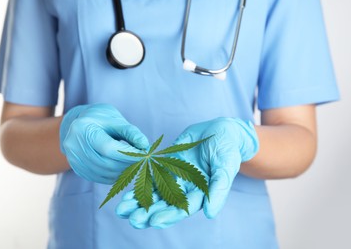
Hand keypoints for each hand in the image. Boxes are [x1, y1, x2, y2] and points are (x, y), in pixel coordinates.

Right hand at [60, 103, 148, 183]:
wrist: (78, 123)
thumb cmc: (100, 119)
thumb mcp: (115, 119)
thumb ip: (130, 132)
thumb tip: (145, 145)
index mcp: (83, 128)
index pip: (108, 147)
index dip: (127, 154)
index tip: (144, 155)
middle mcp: (73, 145)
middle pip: (105, 162)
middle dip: (127, 163)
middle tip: (142, 161)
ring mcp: (73, 158)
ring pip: (103, 172)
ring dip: (122, 171)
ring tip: (134, 163)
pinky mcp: (77, 168)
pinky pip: (99, 177)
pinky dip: (113, 175)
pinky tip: (122, 168)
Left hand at [116, 117, 258, 227]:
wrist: (221, 130)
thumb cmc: (228, 148)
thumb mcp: (226, 166)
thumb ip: (219, 189)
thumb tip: (210, 214)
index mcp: (200, 193)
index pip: (183, 209)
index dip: (168, 215)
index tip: (153, 221)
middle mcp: (186, 189)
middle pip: (165, 205)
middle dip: (149, 213)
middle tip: (133, 220)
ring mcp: (175, 177)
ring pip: (154, 193)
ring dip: (139, 202)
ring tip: (122, 211)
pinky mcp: (166, 165)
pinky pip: (150, 176)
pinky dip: (138, 184)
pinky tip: (125, 193)